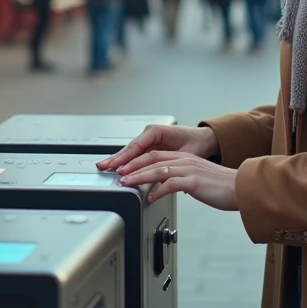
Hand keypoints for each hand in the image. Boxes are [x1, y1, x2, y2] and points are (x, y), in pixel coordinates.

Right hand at [96, 124, 218, 171]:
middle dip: (116, 158)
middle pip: (129, 148)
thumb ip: (171, 163)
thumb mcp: (185, 154)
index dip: (125, 157)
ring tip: (105, 167)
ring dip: (118, 160)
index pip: (136, 146)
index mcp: (157, 131)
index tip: (117, 166)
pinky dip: (126, 161)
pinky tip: (117, 167)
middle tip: (103, 167)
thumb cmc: (196, 143)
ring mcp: (148, 140)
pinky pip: (135, 154)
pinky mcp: (149, 146)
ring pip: (130, 151)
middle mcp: (150, 133)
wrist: (203, 139)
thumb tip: (164, 176)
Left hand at [119, 151, 237, 209]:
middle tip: (119, 173)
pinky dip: (158, 190)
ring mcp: (189, 170)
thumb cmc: (223, 187)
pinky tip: (150, 197)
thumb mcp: (198, 179)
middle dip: (133, 166)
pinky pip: (171, 184)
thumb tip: (166, 188)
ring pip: (157, 170)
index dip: (138, 161)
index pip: (156, 155)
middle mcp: (185, 161)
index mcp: (186, 159)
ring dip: (139, 176)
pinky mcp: (194, 181)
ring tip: (126, 183)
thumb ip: (182, 180)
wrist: (242, 188)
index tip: (126, 169)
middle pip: (152, 159)